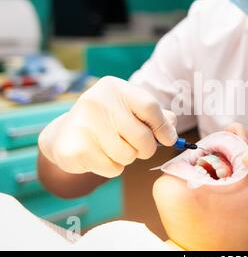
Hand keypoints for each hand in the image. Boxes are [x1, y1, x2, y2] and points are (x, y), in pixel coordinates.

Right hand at [39, 76, 177, 177]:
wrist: (66, 134)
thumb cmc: (109, 121)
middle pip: (142, 136)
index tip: (168, 139)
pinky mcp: (76, 149)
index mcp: (114, 87)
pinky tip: (100, 156)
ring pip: (128, 155)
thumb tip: (172, 128)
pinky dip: (112, 168)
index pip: (150, 107)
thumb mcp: (131, 109)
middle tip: (138, 147)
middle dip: (147, 148)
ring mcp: (84, 125)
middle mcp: (96, 101)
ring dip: (128, 158)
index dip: (163, 127)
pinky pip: (113, 169)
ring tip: (114, 148)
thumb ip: (156, 116)